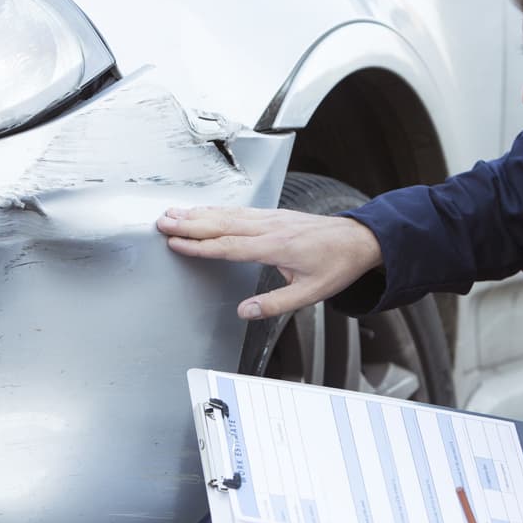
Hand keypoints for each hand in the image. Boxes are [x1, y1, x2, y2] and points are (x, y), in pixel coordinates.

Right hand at [155, 206, 382, 318]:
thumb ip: (274, 304)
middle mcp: (270, 228)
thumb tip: (244, 312)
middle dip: (189, 223)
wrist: (359, 239)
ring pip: (228, 214)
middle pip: (221, 224)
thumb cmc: (337, 265)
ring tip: (173, 213)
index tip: (176, 243)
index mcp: (276, 247)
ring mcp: (271, 218)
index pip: (228, 246)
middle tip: (162, 222)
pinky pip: (239, 211)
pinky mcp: (275, 215)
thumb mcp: (310, 293)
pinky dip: (217, 209)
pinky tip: (204, 210)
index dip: (200, 246)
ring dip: (198, 213)